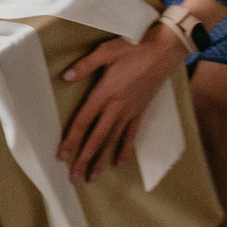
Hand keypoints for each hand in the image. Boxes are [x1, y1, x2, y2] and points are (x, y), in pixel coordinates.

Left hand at [58, 27, 186, 182]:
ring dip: (102, 160)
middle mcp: (117, 107)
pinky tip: (119, 163)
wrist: (165, 50)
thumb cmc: (134, 47)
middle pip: (96, 138)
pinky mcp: (141, 111)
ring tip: (92, 178)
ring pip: (113, 141)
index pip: (83, 122)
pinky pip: (131, 135)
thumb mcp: (106, 51)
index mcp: (105, 93)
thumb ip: (85, 65)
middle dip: (84, 159)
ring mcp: (130, 111)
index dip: (71, 140)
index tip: (61, 157)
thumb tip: (65, 77)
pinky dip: (124, 149)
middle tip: (73, 179)